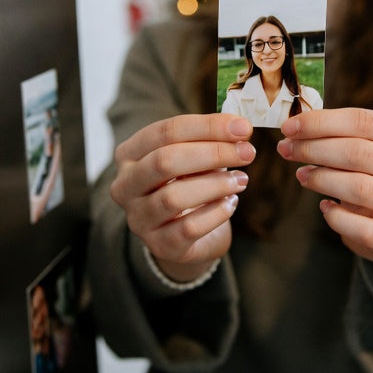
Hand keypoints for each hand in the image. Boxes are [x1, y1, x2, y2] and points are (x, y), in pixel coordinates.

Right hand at [111, 114, 255, 282]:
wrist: (186, 237)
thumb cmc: (190, 184)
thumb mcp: (195, 157)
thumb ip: (211, 140)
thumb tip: (239, 129)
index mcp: (129, 154)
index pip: (165, 132)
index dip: (206, 126)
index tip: (242, 127)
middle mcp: (125, 186)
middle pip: (165, 161)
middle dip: (213, 153)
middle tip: (247, 152)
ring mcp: (138, 218)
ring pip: (174, 197)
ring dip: (216, 184)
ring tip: (241, 180)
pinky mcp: (159, 245)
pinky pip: (189, 228)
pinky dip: (216, 213)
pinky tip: (230, 203)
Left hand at [277, 108, 372, 287]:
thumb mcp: (371, 148)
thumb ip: (341, 135)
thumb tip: (295, 128)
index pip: (365, 122)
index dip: (322, 122)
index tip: (289, 127)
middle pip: (360, 153)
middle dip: (315, 149)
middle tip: (287, 149)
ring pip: (360, 188)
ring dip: (321, 179)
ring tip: (302, 175)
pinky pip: (360, 227)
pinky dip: (335, 216)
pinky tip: (325, 206)